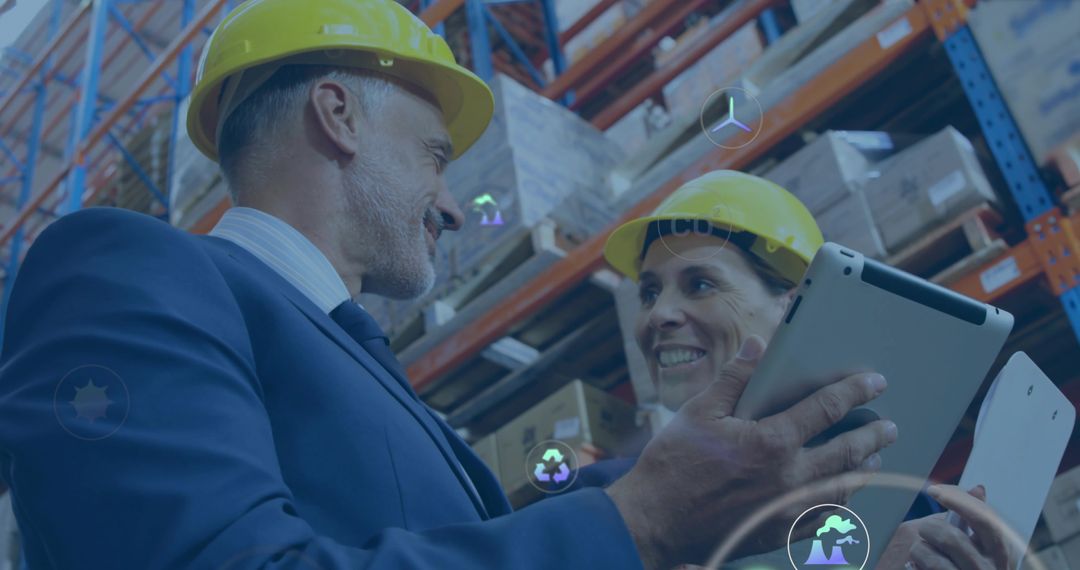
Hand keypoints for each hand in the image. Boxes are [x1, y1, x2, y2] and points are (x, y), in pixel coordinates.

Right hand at [606, 336, 897, 568]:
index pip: (826, 409)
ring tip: (873, 459)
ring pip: (843, 489)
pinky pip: (824, 520)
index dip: (854, 391)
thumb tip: (759, 345)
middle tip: (889, 426)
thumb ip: (735, 378)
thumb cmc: (673, 464)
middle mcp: (789, 478)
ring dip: (862, 471)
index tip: (875, 382)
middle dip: (873, 436)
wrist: (654, 522)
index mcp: (771, 441)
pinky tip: (842, 497)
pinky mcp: (779, 533)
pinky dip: (841, 506)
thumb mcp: (699, 411)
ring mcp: (787, 510)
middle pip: (847, 453)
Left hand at [899, 485, 1019, 569]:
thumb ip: (975, 520)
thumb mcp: (978, 545)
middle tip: (924, 530)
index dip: (958, 501)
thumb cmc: (966, 564)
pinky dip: (914, 565)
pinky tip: (915, 566)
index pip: (985, 520)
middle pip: (952, 538)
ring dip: (919, 551)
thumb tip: (979, 488)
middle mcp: (988, 569)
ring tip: (920, 553)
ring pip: (932, 558)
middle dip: (930, 529)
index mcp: (1000, 553)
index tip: (934, 490)